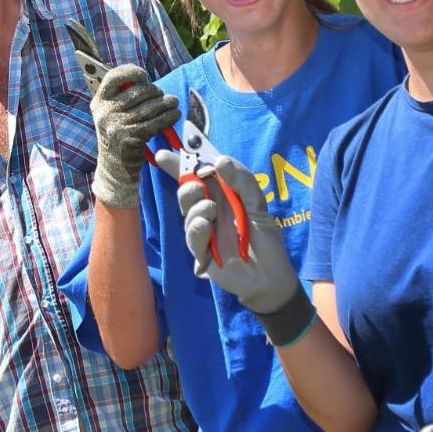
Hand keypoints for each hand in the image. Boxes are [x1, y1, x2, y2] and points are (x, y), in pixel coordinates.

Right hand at [90, 65, 178, 208]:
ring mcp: (117, 124)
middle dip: (157, 92)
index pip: (114, 77)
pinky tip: (174, 116)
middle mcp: (105, 111)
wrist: (115, 166)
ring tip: (174, 103)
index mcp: (99, 101)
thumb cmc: (119, 134)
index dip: (131, 72)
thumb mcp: (113, 113)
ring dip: (168, 104)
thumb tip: (147, 81)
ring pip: (151, 106)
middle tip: (164, 97)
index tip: (144, 76)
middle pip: (140, 90)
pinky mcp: (130, 137)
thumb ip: (124, 96)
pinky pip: (156, 121)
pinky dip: (169, 117)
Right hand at [155, 151, 315, 345]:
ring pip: (187, 213)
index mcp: (222, 195)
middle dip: (186, 185)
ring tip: (211, 211)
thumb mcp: (258, 203)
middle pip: (187, 191)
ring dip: (196, 207)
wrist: (270, 276)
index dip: (179, 164)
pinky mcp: (201, 252)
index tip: (162, 155)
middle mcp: (209, 210)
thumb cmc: (264, 238)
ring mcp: (204, 231)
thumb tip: (219, 160)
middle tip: (197, 185)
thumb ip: (242, 180)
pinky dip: (196, 228)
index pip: (197, 175)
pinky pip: (192, 237)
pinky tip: (206, 226)